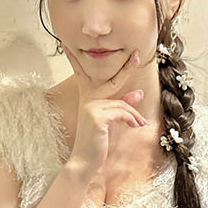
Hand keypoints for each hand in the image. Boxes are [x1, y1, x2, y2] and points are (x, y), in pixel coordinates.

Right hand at [60, 45, 147, 175]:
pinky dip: (132, 120)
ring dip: (134, 115)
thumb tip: (138, 92)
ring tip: (140, 124)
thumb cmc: (96, 143)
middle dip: (126, 67)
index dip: (76, 59)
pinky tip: (136, 126)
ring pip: (123, 104)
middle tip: (137, 55)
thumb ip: (122, 107)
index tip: (67, 45)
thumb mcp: (112, 123)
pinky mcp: (98, 117)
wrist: (85, 162)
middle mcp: (87, 100)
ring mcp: (91, 107)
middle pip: (111, 81)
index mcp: (87, 99)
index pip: (82, 74)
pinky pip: (123, 113)